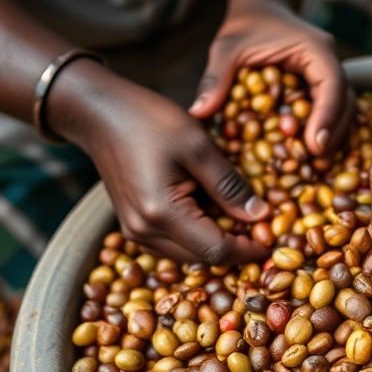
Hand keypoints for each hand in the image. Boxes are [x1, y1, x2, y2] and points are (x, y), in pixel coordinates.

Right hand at [48, 61, 269, 264]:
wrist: (99, 112)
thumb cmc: (149, 121)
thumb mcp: (198, 146)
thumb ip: (230, 185)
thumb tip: (260, 216)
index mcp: (161, 213)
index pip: (215, 250)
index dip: (248, 250)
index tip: (273, 240)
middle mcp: (144, 232)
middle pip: (202, 258)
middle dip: (235, 248)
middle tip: (262, 227)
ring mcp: (135, 232)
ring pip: (189, 254)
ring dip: (217, 241)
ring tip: (240, 216)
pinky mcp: (133, 225)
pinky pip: (174, 243)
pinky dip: (198, 234)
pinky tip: (213, 211)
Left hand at [188, 1, 350, 155]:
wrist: (260, 13)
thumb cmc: (245, 28)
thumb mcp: (226, 49)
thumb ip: (216, 78)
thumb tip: (199, 112)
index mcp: (314, 48)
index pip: (332, 83)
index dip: (327, 116)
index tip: (314, 145)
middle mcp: (328, 63)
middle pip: (346, 102)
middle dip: (333, 133)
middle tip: (315, 160)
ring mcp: (329, 78)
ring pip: (345, 111)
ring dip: (332, 137)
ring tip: (315, 163)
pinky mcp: (322, 91)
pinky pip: (331, 113)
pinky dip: (324, 132)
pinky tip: (309, 152)